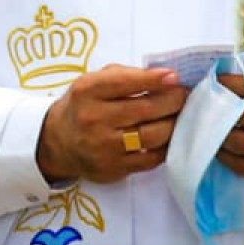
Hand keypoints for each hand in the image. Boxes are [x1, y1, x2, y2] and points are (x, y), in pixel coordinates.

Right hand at [36, 64, 185, 185]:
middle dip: (172, 101)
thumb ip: (123, 76)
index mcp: (87, 91)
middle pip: (144, 109)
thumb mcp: (92, 82)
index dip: (152, 79)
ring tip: (182, 115)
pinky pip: (152, 158)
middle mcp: (94, 118)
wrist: (58, 143)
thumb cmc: (83, 106)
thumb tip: (163, 77)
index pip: (124, 82)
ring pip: (152, 135)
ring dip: (174, 124)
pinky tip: (170, 136)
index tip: (174, 77)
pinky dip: (166, 146)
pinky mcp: (116, 168)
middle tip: (185, 95)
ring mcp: (105, 146)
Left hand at [214, 71, 243, 187]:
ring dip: (218, 135)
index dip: (226, 84)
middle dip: (219, 110)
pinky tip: (218, 148)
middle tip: (201, 106)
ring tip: (206, 127)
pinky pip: (242, 166)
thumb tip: (217, 79)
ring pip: (240, 142)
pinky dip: (225, 156)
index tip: (210, 83)